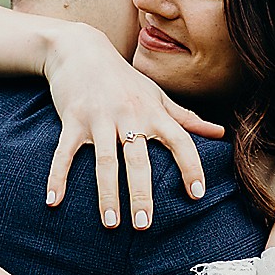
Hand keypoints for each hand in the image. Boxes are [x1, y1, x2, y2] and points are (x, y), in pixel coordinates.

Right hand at [42, 24, 225, 228]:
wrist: (80, 49)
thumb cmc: (124, 78)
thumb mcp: (157, 95)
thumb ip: (187, 119)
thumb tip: (221, 134)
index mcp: (153, 113)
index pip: (180, 141)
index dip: (191, 167)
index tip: (197, 195)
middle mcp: (129, 116)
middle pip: (138, 159)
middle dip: (141, 193)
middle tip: (145, 225)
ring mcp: (99, 119)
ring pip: (104, 161)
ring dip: (106, 194)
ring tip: (110, 224)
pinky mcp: (72, 120)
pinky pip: (64, 153)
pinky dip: (58, 177)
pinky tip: (53, 202)